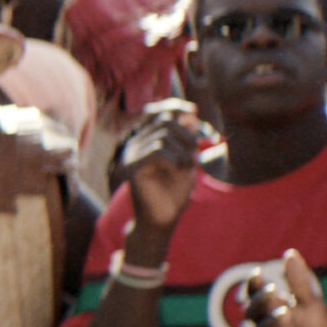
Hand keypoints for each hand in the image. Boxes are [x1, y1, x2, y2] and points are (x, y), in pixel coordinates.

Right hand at [118, 103, 201, 239]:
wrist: (163, 219)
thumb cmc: (174, 191)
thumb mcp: (186, 159)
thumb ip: (187, 138)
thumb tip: (190, 113)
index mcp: (146, 139)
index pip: (157, 111)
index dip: (175, 107)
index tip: (194, 112)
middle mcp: (135, 143)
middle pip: (165, 122)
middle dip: (186, 136)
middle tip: (192, 157)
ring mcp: (132, 154)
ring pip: (164, 136)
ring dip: (182, 152)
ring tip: (184, 169)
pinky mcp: (134, 167)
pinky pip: (158, 151)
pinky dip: (173, 160)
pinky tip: (175, 171)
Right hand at [243, 250, 326, 326]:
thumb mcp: (310, 304)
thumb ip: (299, 282)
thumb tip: (289, 252)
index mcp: (270, 314)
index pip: (254, 298)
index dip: (253, 287)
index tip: (257, 273)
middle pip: (253, 316)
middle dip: (260, 303)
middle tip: (272, 291)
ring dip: (272, 323)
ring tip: (286, 313)